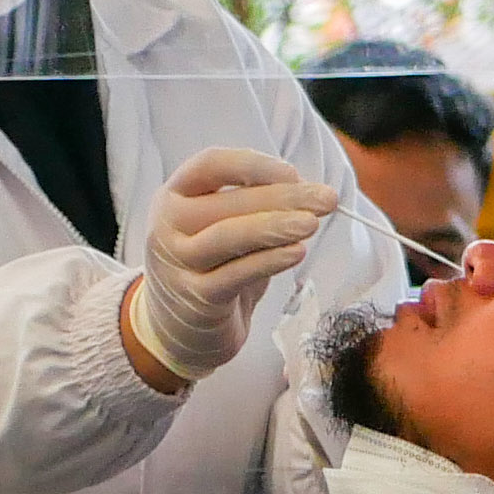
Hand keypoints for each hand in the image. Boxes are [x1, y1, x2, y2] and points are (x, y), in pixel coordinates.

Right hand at [125, 146, 338, 387]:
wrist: (179, 329)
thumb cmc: (211, 267)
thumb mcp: (224, 226)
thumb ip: (254, 206)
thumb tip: (306, 191)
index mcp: (174, 196)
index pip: (210, 165)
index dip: (254, 164)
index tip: (294, 174)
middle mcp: (167, 227)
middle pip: (226, 202)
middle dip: (282, 197)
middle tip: (327, 199)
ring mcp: (176, 264)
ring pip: (228, 236)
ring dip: (275, 226)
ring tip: (312, 224)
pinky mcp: (195, 298)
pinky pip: (235, 274)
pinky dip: (269, 261)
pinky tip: (296, 253)